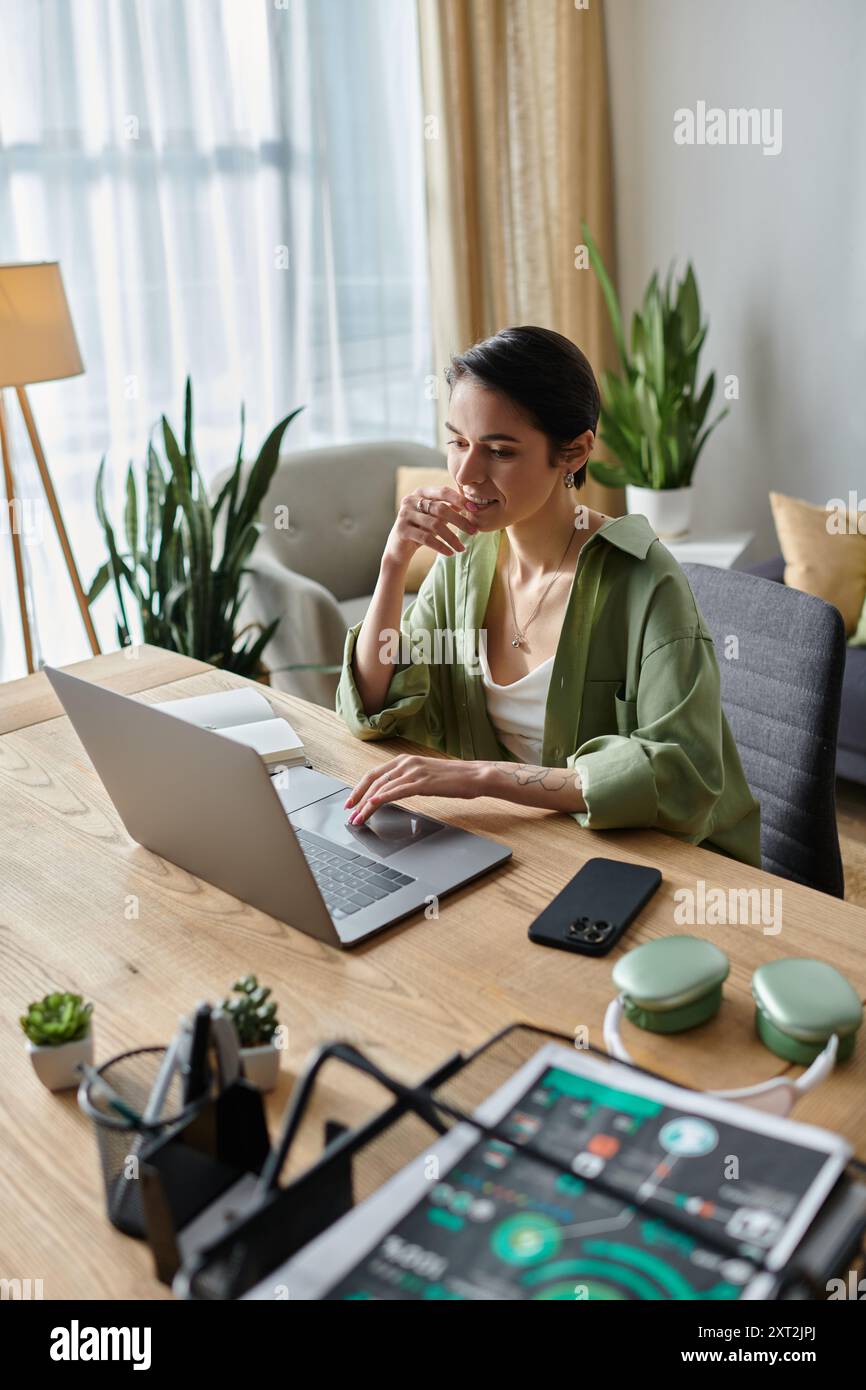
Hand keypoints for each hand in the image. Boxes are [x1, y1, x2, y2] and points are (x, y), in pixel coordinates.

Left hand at [344, 755, 486, 824]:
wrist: (475, 776)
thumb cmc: (453, 779)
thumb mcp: (425, 776)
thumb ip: (407, 780)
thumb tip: (391, 793)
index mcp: (406, 759)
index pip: (375, 773)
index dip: (359, 788)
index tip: (351, 801)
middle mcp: (407, 762)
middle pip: (373, 780)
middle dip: (358, 798)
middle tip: (349, 813)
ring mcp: (414, 771)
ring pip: (382, 787)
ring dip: (367, 805)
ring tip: (359, 819)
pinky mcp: (423, 782)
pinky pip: (397, 791)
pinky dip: (382, 798)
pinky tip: (373, 805)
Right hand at [382, 484, 478, 570]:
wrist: (399, 548)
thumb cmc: (421, 529)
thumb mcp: (435, 517)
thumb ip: (448, 508)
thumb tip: (472, 505)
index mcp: (420, 492)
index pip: (443, 491)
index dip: (459, 499)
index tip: (475, 509)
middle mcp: (410, 500)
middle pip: (440, 508)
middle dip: (459, 521)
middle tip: (474, 531)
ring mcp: (404, 515)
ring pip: (435, 525)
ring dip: (452, 538)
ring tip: (462, 548)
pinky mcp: (402, 530)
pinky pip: (426, 538)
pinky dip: (440, 546)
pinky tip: (450, 553)